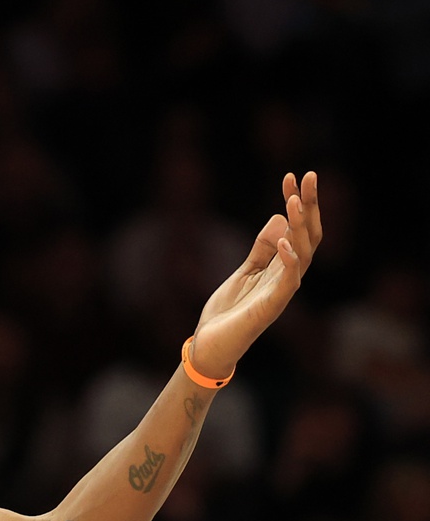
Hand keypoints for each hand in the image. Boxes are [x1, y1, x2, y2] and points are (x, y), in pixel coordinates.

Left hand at [190, 171, 321, 379]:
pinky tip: (286, 241)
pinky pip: (288, 280)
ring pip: (304, 252)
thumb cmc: (228, 312)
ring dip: (300, 225)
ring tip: (295, 201)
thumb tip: (279, 218)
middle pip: (309, 234)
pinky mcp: (271, 306)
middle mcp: (288, 276)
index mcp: (282, 266)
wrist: (210, 345)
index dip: (298, 202)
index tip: (292, 177)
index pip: (298, 228)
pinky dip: (289, 260)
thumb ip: (262, 248)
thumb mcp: (244, 271)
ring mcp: (282, 291)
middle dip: (309, 205)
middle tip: (309, 175)